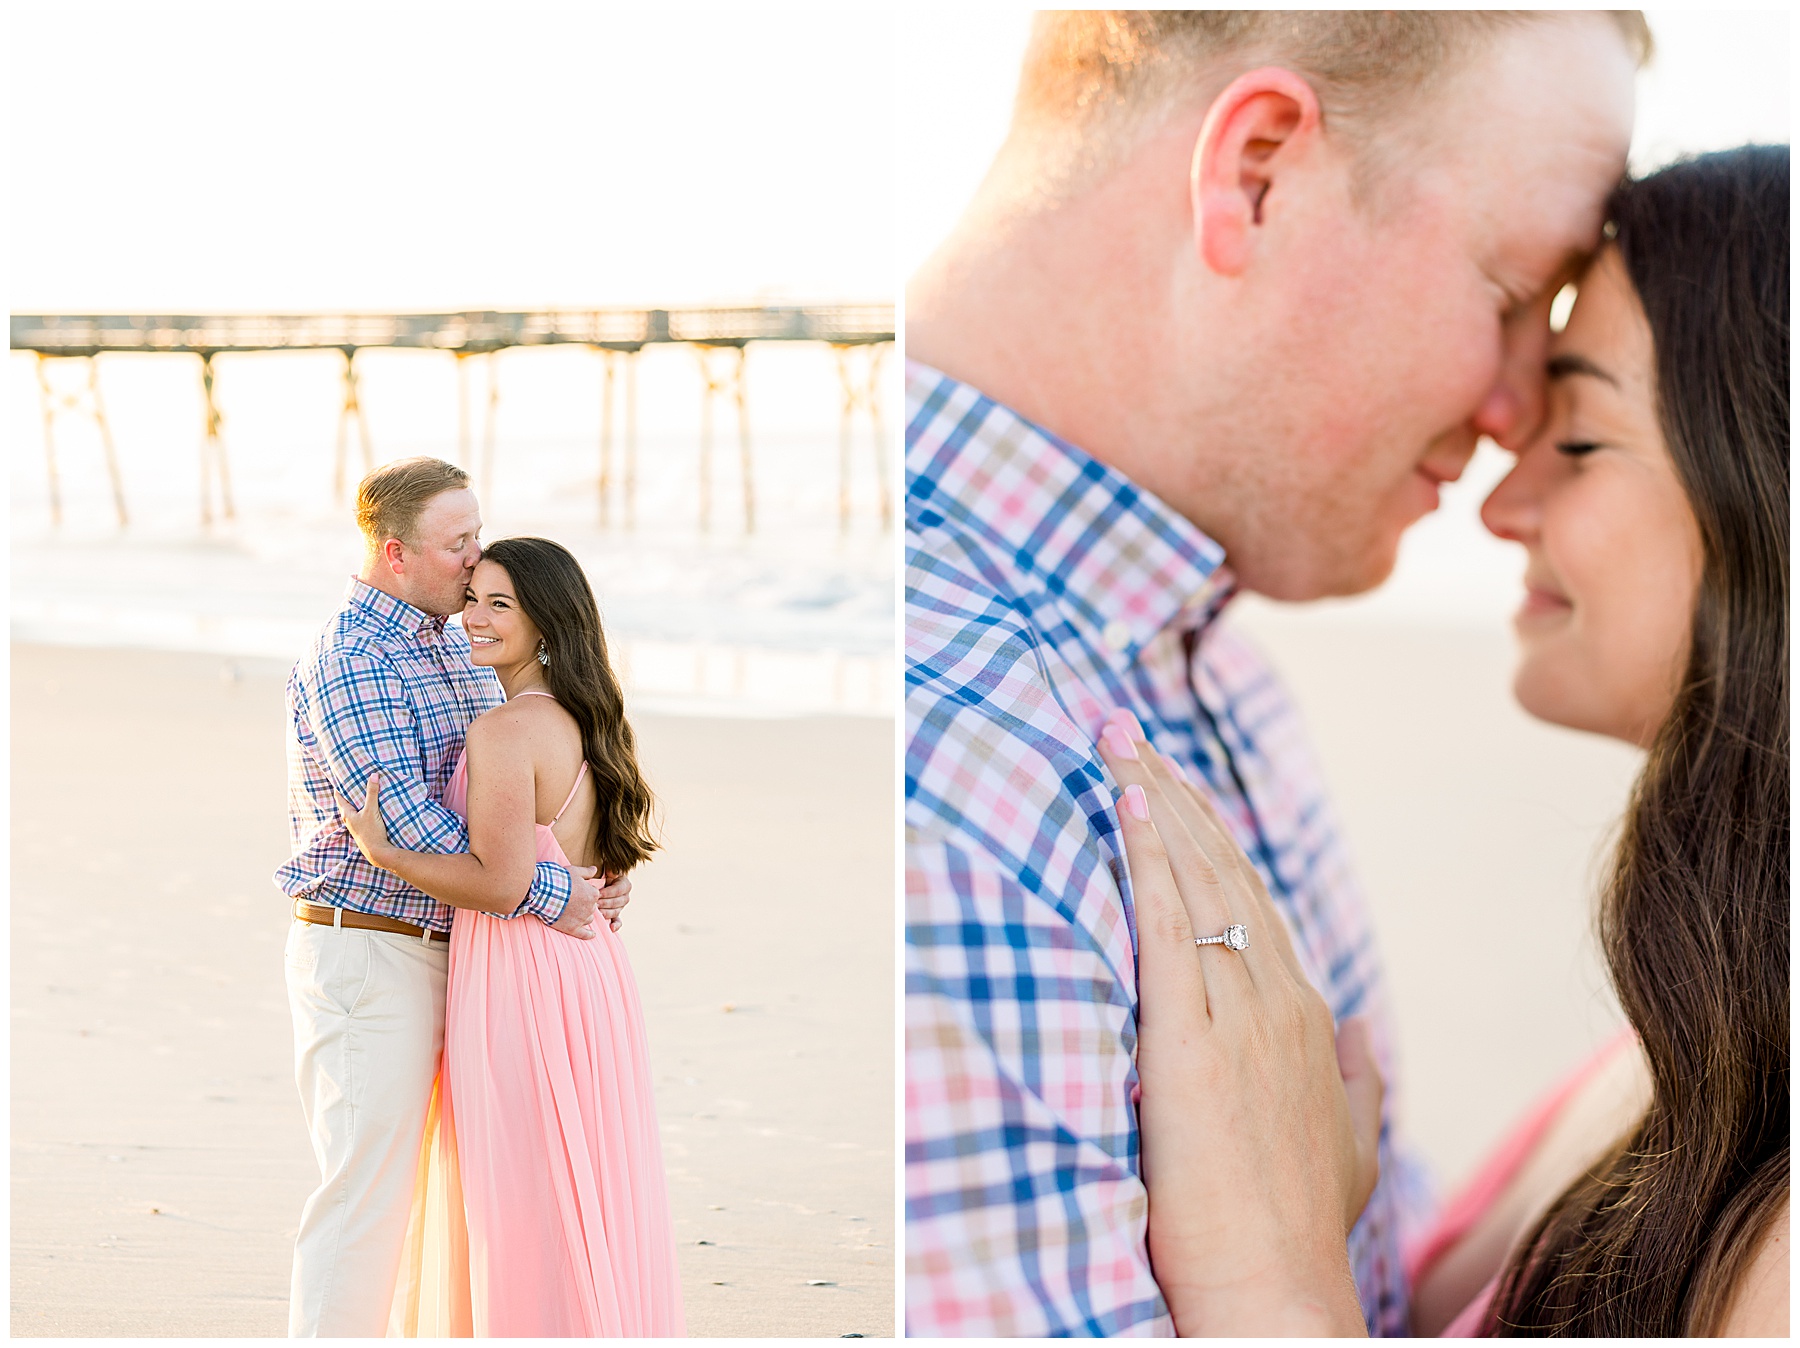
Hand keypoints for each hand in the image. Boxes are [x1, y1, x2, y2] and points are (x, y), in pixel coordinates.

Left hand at [334, 770, 393, 870]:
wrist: (376, 851)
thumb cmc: (370, 831)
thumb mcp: (371, 810)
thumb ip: (372, 792)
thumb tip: (374, 775)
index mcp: (347, 814)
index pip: (339, 797)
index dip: (339, 788)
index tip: (340, 779)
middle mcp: (349, 820)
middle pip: (346, 803)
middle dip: (348, 794)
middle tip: (353, 782)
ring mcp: (355, 825)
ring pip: (353, 810)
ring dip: (356, 802)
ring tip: (362, 792)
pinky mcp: (363, 829)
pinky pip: (360, 815)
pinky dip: (362, 809)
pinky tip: (370, 807)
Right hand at [550, 865, 601, 939]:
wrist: (543, 893)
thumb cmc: (559, 880)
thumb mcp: (574, 871)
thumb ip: (587, 872)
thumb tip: (595, 869)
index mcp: (593, 894)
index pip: (593, 894)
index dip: (584, 892)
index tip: (575, 890)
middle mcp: (590, 907)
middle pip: (591, 907)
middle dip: (584, 904)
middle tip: (571, 900)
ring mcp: (582, 919)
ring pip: (588, 919)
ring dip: (584, 916)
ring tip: (573, 912)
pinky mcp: (572, 928)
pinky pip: (584, 934)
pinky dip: (589, 934)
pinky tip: (592, 934)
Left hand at [594, 871, 630, 931]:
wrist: (597, 882)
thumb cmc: (600, 875)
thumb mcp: (606, 870)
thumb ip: (611, 869)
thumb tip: (613, 872)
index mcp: (625, 885)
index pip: (619, 890)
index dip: (608, 892)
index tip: (598, 893)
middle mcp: (625, 896)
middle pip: (618, 902)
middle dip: (606, 903)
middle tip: (595, 903)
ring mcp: (621, 906)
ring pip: (616, 911)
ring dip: (607, 912)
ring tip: (597, 912)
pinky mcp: (615, 914)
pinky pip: (618, 921)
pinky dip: (615, 925)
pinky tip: (611, 928)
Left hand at [1098, 712, 1379, 1336]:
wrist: (1276, 1291)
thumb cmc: (1299, 1229)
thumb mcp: (1346, 1149)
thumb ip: (1358, 1082)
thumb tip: (1365, 1034)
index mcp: (1306, 1019)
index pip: (1251, 900)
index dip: (1207, 835)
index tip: (1171, 781)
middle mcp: (1277, 1000)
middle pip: (1222, 868)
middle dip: (1173, 791)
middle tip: (1126, 728)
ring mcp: (1237, 1016)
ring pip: (1195, 879)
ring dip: (1151, 800)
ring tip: (1113, 738)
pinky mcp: (1189, 1042)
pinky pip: (1167, 923)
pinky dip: (1146, 855)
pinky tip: (1124, 802)